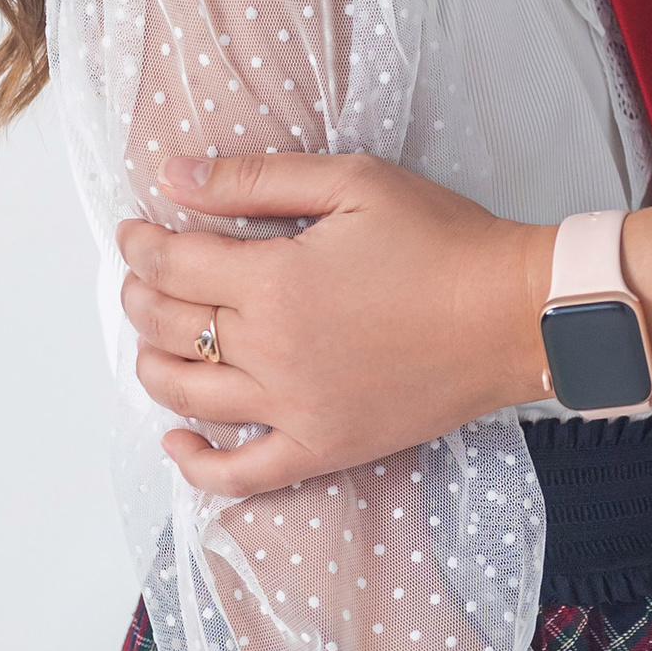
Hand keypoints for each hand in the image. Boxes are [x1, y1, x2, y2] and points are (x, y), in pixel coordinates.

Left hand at [115, 152, 552, 495]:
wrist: (515, 314)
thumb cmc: (445, 241)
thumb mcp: (355, 182)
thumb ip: (257, 179)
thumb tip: (172, 176)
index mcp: (276, 282)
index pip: (172, 264)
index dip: (141, 244)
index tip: (136, 230)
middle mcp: (272, 351)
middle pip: (168, 326)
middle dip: (139, 293)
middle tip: (141, 273)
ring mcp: (294, 409)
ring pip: (187, 395)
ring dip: (150, 363)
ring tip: (154, 336)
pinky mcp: (323, 447)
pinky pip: (240, 474)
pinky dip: (196, 464)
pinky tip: (178, 439)